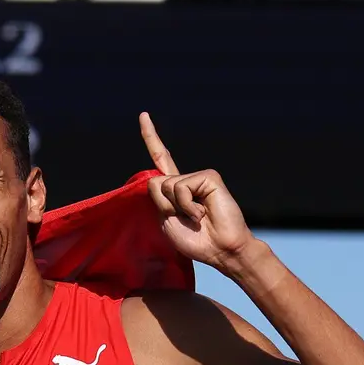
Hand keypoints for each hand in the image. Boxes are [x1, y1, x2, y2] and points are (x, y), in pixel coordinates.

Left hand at [140, 112, 260, 276]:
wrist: (220, 249)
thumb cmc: (194, 240)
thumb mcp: (166, 220)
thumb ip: (158, 197)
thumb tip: (158, 177)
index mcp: (175, 188)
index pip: (160, 158)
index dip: (151, 137)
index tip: (143, 115)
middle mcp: (186, 179)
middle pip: (154, 182)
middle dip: (162, 205)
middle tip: (184, 219)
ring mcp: (199, 176)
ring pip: (165, 185)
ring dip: (176, 207)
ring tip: (195, 217)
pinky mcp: (209, 176)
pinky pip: (180, 187)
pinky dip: (186, 205)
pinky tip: (202, 213)